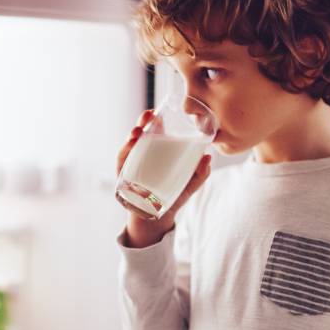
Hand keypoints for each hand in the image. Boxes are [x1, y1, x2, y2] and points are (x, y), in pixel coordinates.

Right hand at [117, 110, 212, 247]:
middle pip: (140, 133)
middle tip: (147, 117)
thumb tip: (208, 157)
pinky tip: (129, 148)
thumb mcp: (191, 183)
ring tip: (137, 132)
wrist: (158, 217)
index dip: (155, 119)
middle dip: (141, 122)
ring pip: (129, 146)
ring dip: (131, 136)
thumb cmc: (175, 195)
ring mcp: (132, 165)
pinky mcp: (123, 177)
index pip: (155, 130)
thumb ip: (201, 172)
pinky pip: (121, 162)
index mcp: (158, 151)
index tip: (158, 112)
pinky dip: (124, 153)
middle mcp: (143, 154)